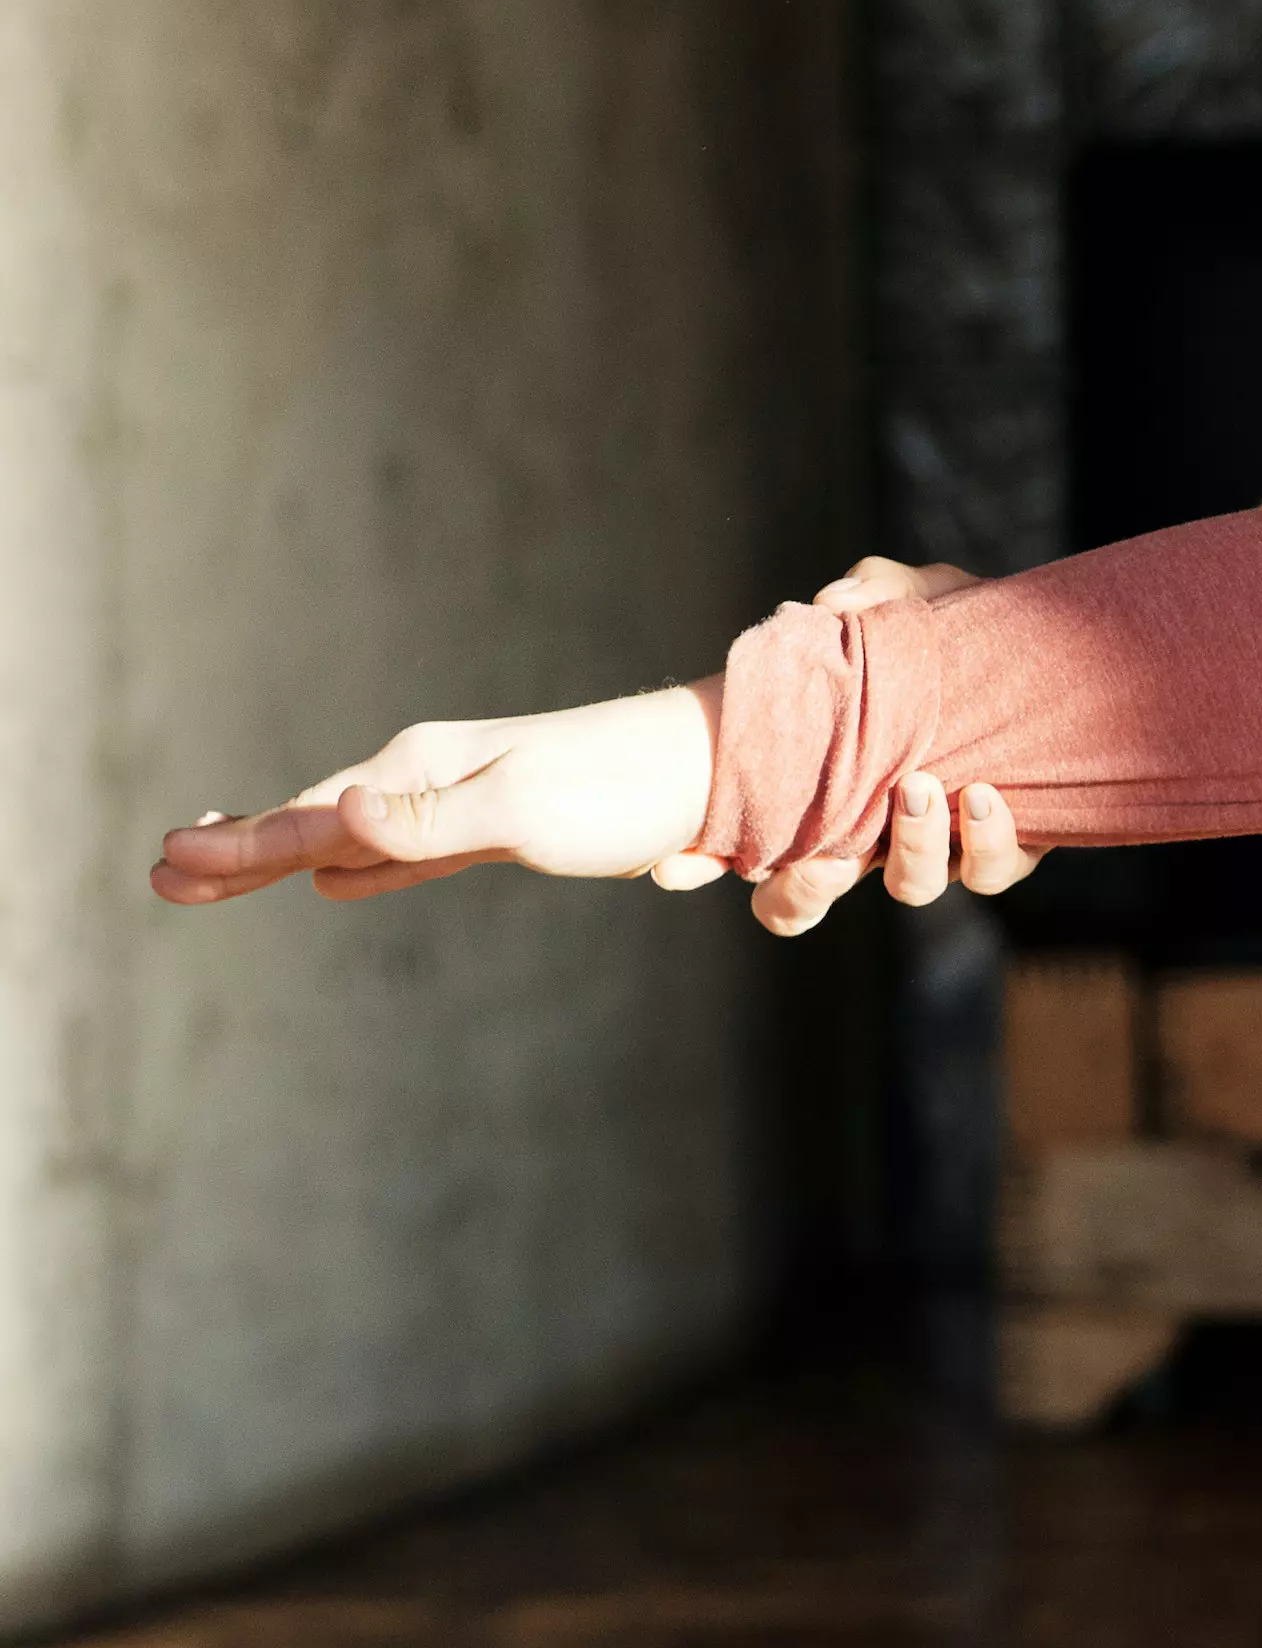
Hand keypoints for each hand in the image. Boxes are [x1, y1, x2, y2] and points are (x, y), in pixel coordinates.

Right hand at [150, 687, 721, 909]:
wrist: (712, 772)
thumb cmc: (621, 789)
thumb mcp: (521, 808)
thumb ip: (427, 819)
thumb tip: (336, 812)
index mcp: (421, 769)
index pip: (308, 820)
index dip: (238, 848)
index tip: (167, 863)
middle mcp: (430, 776)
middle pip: (312, 823)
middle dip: (240, 852)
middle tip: (163, 874)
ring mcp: (461, 800)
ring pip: (347, 837)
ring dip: (283, 857)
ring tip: (221, 870)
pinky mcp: (497, 828)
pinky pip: (402, 851)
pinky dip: (356, 864)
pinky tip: (339, 878)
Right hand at [652, 557, 1042, 933]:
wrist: (1058, 651)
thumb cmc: (963, 632)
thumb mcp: (918, 598)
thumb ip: (875, 591)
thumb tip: (836, 602)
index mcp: (825, 787)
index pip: (749, 846)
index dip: (701, 866)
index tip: (677, 867)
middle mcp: (871, 830)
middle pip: (808, 899)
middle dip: (805, 889)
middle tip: (824, 856)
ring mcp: (938, 843)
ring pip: (908, 888)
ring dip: (909, 849)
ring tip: (921, 786)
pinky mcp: (1007, 844)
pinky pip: (992, 869)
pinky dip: (986, 840)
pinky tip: (982, 795)